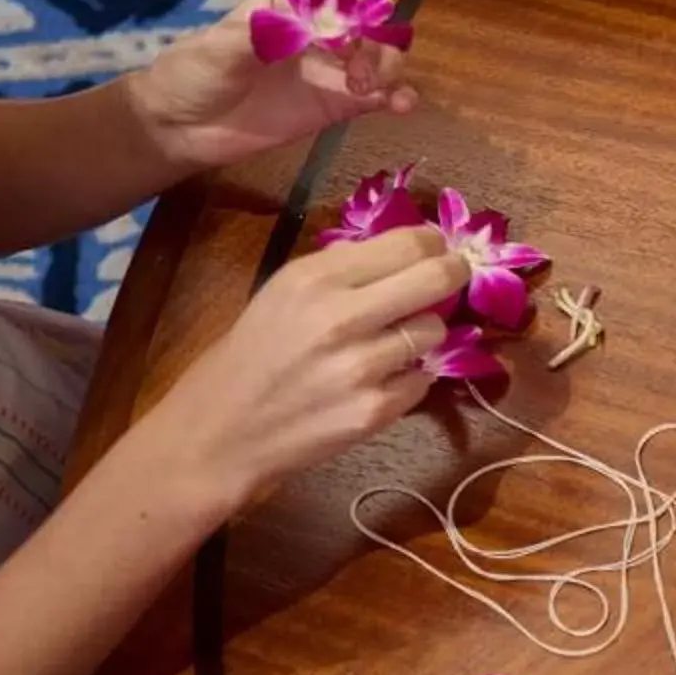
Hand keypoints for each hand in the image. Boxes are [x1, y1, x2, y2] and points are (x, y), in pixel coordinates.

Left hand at [127, 0, 417, 174]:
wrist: (180, 128)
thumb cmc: (192, 75)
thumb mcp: (219, 47)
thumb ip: (265, 33)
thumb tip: (309, 23)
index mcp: (285, 3)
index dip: (342, 7)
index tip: (335, 32)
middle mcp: (314, 30)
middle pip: (366, 21)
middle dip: (373, 39)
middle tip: (356, 70)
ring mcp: (329, 67)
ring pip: (379, 55)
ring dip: (388, 66)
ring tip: (369, 90)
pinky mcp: (338, 103)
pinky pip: (378, 95)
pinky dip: (397, 96)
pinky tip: (401, 106)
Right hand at [144, 227, 468, 515]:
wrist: (221, 430)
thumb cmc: (254, 353)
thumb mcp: (282, 292)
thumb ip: (342, 267)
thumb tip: (404, 248)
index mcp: (314, 278)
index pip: (408, 244)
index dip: (435, 243)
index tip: (439, 247)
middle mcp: (340, 317)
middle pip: (437, 279)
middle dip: (453, 273)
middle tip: (454, 275)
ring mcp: (362, 367)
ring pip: (436, 331)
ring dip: (423, 334)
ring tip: (391, 341)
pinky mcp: (375, 410)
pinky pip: (423, 380)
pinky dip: (409, 378)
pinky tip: (377, 380)